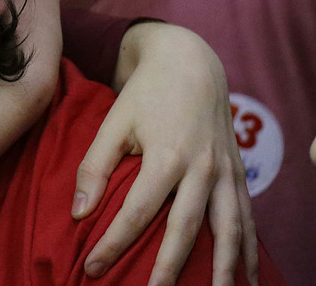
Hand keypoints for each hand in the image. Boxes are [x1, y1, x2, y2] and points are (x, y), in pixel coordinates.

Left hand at [72, 24, 256, 285]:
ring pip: (229, 230)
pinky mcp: (238, 173)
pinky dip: (248, 249)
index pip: (136, 212)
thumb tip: (79, 211)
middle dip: (169, 269)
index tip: (92, 267)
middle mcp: (202, 169)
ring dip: (224, 268)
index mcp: (167, 156)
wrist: (189, 63)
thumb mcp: (113, 122)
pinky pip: (246, 218)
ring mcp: (225, 172)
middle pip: (186, 229)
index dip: (113, 243)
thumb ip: (95, 166)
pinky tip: (245, 277)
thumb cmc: (144, 94)